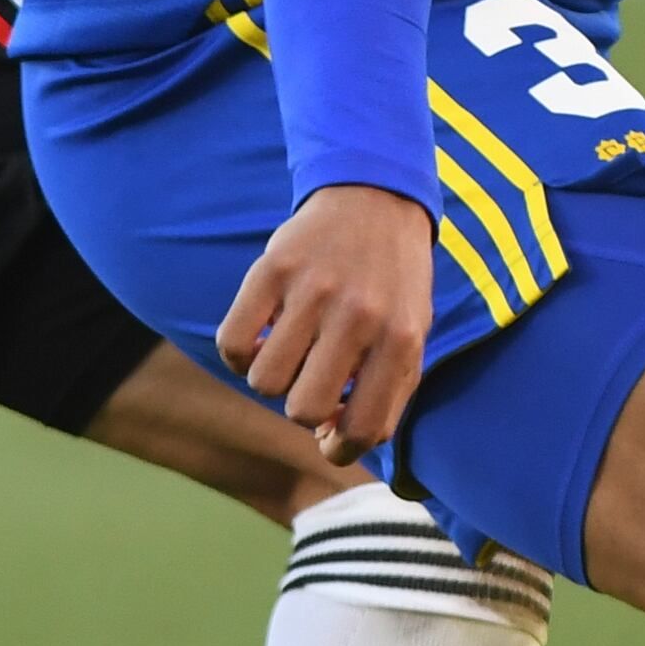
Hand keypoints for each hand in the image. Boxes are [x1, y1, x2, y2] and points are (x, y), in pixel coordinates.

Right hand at [218, 182, 437, 460]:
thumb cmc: (393, 282)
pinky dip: (238, 353)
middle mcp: (359, 317)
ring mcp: (314, 290)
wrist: (377, 197)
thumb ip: (387, 390)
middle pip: (302, 410)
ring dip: (271, 378)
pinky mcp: (273, 268)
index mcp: (400, 340)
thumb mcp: (411, 333)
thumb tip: (333, 443)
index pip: (363, 429)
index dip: (339, 448)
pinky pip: (233, 342)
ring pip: (264, 380)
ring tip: (288, 352)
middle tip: (310, 379)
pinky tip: (260, 337)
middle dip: (301, 409)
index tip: (329, 432)